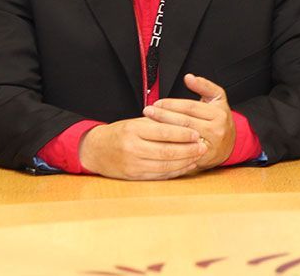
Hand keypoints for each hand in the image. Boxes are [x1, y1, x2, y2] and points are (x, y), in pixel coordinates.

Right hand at [78, 117, 205, 179]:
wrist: (96, 150)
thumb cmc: (121, 133)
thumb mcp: (136, 122)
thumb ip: (158, 123)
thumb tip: (186, 125)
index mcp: (133, 130)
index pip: (164, 132)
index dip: (183, 134)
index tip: (197, 133)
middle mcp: (132, 148)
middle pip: (167, 151)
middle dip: (188, 150)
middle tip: (203, 146)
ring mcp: (132, 164)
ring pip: (165, 165)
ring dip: (185, 162)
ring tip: (198, 156)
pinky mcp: (133, 176)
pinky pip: (159, 175)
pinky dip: (175, 171)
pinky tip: (186, 166)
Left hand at [143, 73, 235, 169]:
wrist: (231, 143)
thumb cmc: (219, 118)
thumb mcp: (217, 98)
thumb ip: (203, 86)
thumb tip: (188, 77)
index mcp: (219, 114)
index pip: (191, 107)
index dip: (172, 104)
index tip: (157, 103)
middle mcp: (216, 130)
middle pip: (185, 122)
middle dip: (163, 116)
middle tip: (148, 111)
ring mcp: (210, 145)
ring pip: (182, 137)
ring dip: (163, 131)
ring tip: (148, 124)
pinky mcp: (202, 158)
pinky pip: (182, 151)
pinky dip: (169, 145)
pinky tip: (157, 140)